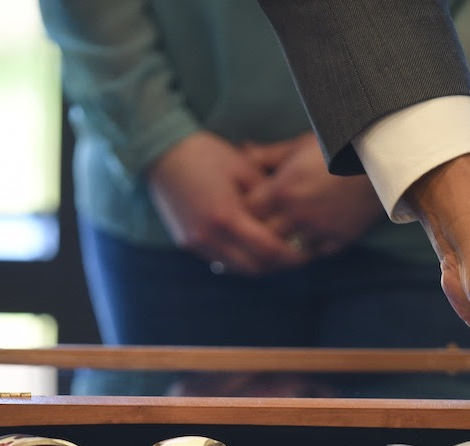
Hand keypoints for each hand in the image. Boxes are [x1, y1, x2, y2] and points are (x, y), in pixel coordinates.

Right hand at [146, 131, 307, 274]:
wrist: (161, 153)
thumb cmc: (205, 154)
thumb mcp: (244, 168)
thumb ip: (268, 196)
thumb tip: (291, 215)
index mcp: (226, 216)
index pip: (268, 250)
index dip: (292, 255)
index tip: (307, 251)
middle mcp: (209, 236)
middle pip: (255, 268)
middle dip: (279, 265)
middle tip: (296, 255)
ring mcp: (196, 243)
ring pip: (237, 269)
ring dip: (259, 265)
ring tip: (276, 253)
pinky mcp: (187, 244)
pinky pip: (220, 262)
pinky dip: (239, 260)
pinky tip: (251, 249)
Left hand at [241, 132, 383, 256]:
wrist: (382, 156)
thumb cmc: (338, 145)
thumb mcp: (299, 145)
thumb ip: (268, 155)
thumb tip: (242, 151)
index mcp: (282, 190)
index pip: (246, 212)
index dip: (241, 211)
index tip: (242, 208)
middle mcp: (297, 214)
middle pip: (262, 236)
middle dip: (256, 232)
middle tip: (254, 229)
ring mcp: (318, 230)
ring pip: (286, 251)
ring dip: (280, 246)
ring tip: (276, 239)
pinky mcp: (339, 240)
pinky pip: (314, 254)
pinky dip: (306, 249)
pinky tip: (302, 241)